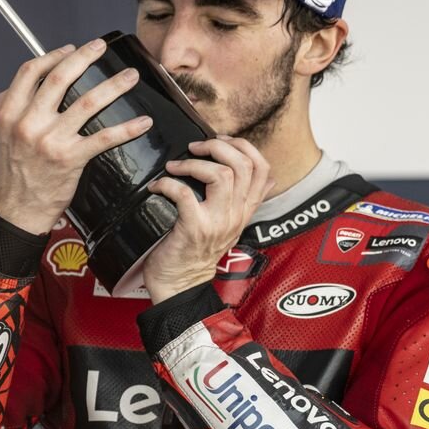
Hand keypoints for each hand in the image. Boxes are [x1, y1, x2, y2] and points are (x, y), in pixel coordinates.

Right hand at [0, 39, 153, 234]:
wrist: (15, 213)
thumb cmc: (4, 177)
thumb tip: (14, 89)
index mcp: (9, 114)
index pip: (31, 72)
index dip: (52, 55)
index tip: (69, 49)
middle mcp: (29, 123)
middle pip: (61, 77)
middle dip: (85, 56)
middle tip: (101, 47)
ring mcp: (52, 140)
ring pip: (88, 102)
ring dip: (114, 85)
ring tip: (130, 76)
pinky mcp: (72, 158)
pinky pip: (104, 138)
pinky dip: (127, 128)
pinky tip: (143, 122)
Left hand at [142, 136, 272, 303]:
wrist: (180, 286)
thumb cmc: (195, 252)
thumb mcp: (230, 225)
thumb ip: (247, 201)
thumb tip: (270, 179)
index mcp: (245, 210)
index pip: (262, 167)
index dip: (242, 145)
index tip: (218, 141)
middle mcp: (236, 214)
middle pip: (242, 165)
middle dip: (217, 146)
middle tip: (194, 148)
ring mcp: (217, 222)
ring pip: (220, 175)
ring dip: (193, 163)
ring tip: (175, 166)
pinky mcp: (194, 229)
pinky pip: (185, 194)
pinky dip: (168, 183)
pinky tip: (158, 186)